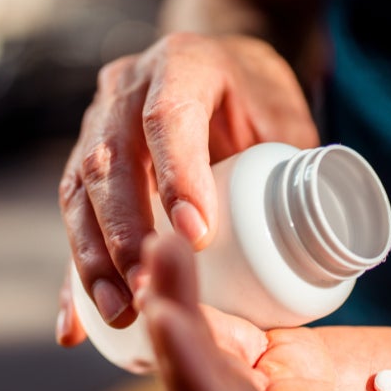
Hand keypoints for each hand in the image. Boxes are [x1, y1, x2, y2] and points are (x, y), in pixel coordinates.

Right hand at [56, 32, 318, 340]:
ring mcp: (96, 125)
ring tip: (121, 312)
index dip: (177, 176)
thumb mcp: (285, 115)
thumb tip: (317, 239)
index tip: (197, 237)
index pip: (168, 117)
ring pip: (78, 193)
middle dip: (124, 232)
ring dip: (94, 259)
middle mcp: (126, 90)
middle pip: (109, 161)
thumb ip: (296, 165)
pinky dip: (74, 275)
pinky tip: (76, 325)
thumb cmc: (257, 99)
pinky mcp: (85, 166)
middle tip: (150, 287)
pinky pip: (73, 221)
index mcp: (182, 65)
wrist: (220, 71)